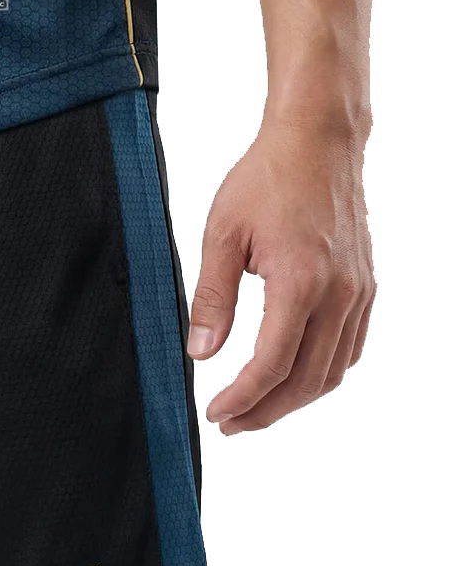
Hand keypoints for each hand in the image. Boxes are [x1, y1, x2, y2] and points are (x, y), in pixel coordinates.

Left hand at [186, 118, 374, 434]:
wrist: (318, 142)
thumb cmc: (266, 180)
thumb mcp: (221, 236)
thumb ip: (211, 299)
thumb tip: (200, 353)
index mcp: (300, 282)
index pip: (272, 365)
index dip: (242, 399)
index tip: (216, 414)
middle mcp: (339, 293)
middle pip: (306, 381)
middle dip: (266, 411)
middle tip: (230, 423)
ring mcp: (359, 292)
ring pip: (333, 371)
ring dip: (294, 399)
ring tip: (255, 408)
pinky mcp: (366, 287)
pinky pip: (350, 348)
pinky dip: (321, 373)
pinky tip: (292, 377)